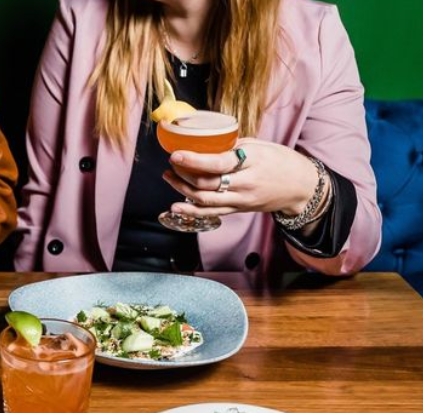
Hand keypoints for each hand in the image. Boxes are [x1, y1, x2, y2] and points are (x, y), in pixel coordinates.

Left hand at [162, 139, 323, 218]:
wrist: (300, 187)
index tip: (175, 154)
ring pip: (205, 200)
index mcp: (252, 161)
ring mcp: (241, 199)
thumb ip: (232, 146)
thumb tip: (205, 143)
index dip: (194, 160)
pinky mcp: (238, 210)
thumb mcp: (260, 145)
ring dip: (182, 189)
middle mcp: (246, 183)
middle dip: (183, 174)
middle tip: (171, 164)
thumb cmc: (280, 161)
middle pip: (207, 183)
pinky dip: (191, 210)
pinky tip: (176, 205)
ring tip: (169, 177)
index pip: (219, 163)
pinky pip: (211, 212)